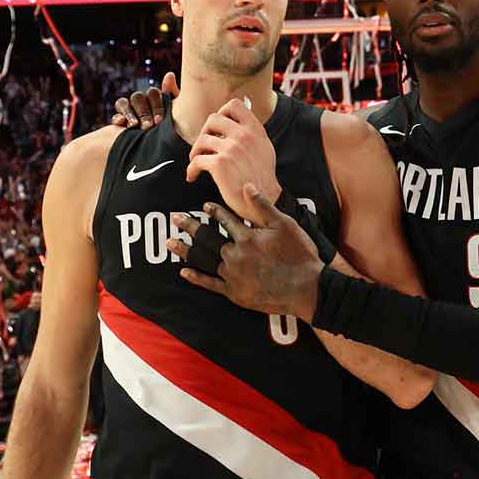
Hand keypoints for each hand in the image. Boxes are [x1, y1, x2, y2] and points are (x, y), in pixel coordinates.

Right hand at [110, 71, 177, 129]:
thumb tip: (169, 75)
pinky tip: (121, 123)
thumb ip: (174, 95)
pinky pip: (115, 114)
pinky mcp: (119, 121)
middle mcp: (142, 102)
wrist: (160, 154)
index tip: (159, 121)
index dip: (156, 106)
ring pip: (125, 103)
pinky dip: (118, 117)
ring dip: (130, 115)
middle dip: (143, 113)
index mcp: (156, 99)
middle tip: (148, 127)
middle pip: (138, 97)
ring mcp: (129, 110)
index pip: (153, 93)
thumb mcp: (177, 115)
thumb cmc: (172, 132)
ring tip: (134, 126)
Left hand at [169, 184, 324, 319]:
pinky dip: (196, 278)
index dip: (213, 211)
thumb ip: (263, 206)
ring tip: (170, 242)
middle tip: (175, 218)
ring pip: (203, 260)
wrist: (307, 289)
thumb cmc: (299, 255)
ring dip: (185, 250)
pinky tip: (183, 271)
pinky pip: (210, 284)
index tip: (204, 206)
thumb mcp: (285, 225)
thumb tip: (247, 185)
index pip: (225, 219)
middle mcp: (235, 255)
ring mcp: (233, 275)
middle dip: (189, 226)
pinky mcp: (234, 293)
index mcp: (246, 237)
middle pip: (207, 238)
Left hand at [186, 99, 280, 225]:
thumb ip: (252, 129)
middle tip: (204, 146)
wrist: (264, 200)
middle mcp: (243, 136)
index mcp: (255, 130)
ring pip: (201, 140)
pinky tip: (193, 176)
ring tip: (197, 161)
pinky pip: (196, 160)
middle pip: (213, 119)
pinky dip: (191, 169)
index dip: (222, 113)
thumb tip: (243, 105)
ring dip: (195, 151)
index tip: (218, 127)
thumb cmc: (262, 177)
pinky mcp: (220, 164)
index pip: (234, 105)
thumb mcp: (264, 146)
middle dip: (205, 131)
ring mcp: (231, 149)